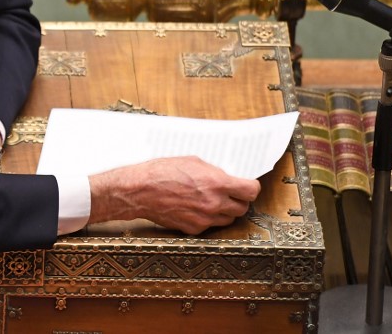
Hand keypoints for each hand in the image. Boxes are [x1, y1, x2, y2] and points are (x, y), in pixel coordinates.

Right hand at [88, 156, 260, 234]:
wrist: (140, 190)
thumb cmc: (162, 171)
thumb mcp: (192, 161)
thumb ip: (214, 172)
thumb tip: (226, 178)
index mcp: (217, 183)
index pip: (251, 191)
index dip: (250, 188)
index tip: (247, 186)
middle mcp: (214, 203)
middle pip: (242, 208)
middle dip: (238, 200)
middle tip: (230, 193)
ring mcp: (204, 219)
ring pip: (228, 220)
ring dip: (225, 211)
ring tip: (212, 201)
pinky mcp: (194, 229)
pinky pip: (210, 225)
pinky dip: (208, 218)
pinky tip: (196, 208)